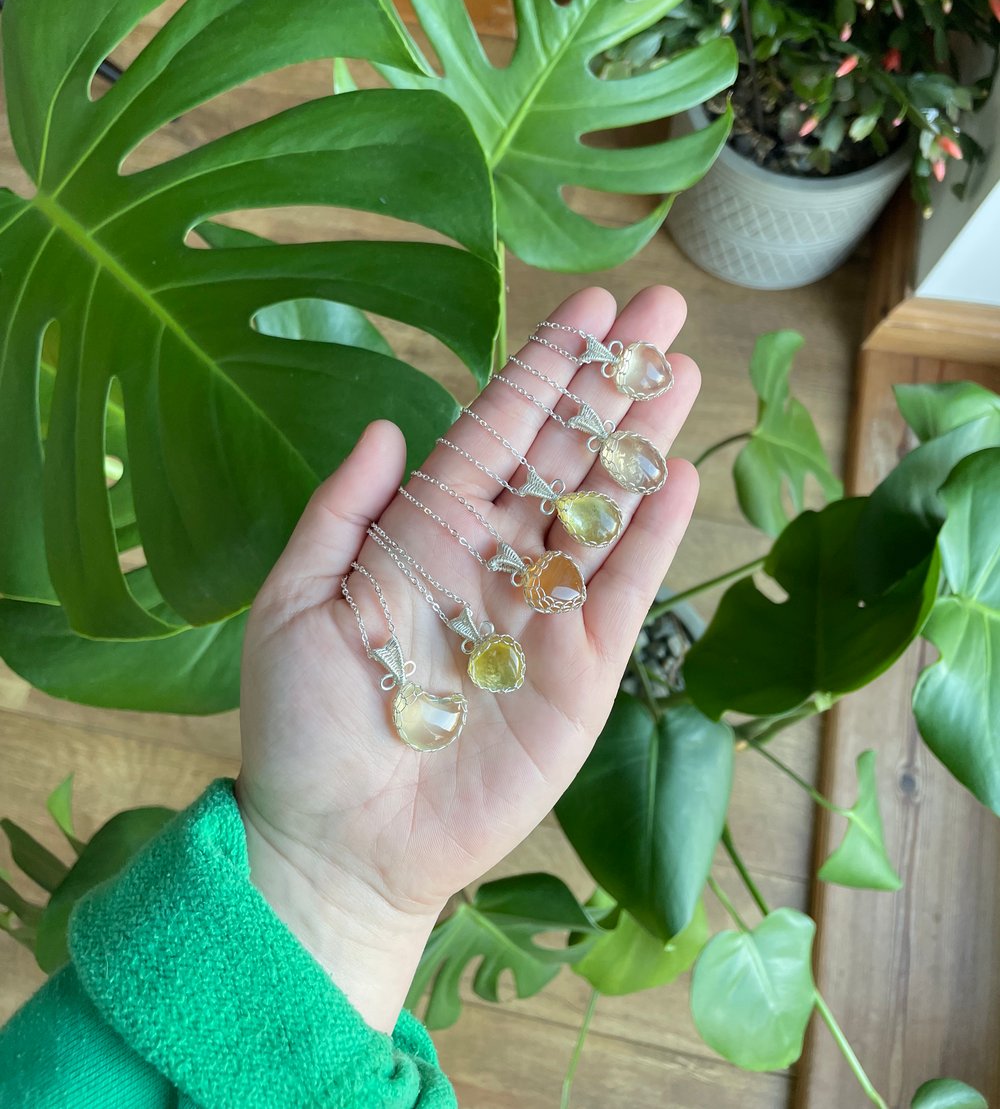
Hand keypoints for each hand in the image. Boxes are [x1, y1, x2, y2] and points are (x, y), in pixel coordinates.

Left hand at [234, 285, 699, 1030]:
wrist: (338, 843)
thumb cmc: (302, 727)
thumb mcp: (294, 603)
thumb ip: (341, 513)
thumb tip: (386, 427)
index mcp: (426, 533)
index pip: (497, 429)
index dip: (543, 366)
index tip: (590, 306)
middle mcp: (494, 560)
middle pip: (566, 452)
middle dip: (612, 379)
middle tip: (664, 308)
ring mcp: (544, 614)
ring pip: (604, 508)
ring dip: (643, 439)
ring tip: (683, 370)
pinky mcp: (582, 675)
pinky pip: (624, 594)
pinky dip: (652, 538)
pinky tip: (677, 477)